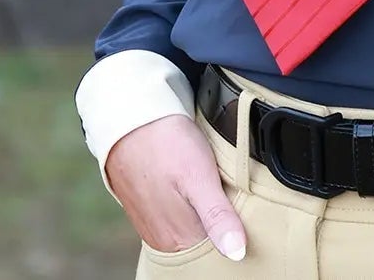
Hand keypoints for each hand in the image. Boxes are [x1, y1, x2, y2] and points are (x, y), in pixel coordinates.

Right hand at [104, 113, 247, 260]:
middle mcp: (162, 239)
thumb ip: (217, 216)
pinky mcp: (147, 208)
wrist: (131, 120)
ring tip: (214, 188)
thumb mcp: (199, 177)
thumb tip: (237, 254)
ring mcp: (153, 224)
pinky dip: (188, 205)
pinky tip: (194, 186)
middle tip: (229, 195)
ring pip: (190, 227)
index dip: (233, 231)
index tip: (242, 212)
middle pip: (203, 241)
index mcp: (177, 239)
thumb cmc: (166, 145)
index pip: (216, 250)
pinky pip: (176, 215)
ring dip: (203, 213)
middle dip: (219, 224)